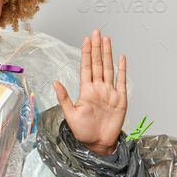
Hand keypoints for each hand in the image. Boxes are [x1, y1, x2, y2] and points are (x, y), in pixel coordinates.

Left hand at [52, 29, 127, 155]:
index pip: (86, 67)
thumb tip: (54, 82)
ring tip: (107, 40)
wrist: (98, 144)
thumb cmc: (83, 131)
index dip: (86, 53)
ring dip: (108, 54)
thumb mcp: (70, 114)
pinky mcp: (120, 99)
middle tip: (96, 32)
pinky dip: (122, 69)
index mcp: (86, 90)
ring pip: (108, 68)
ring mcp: (110, 92)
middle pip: (97, 63)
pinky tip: (121, 58)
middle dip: (96, 47)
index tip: (86, 40)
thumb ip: (63, 98)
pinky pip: (121, 81)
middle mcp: (98, 88)